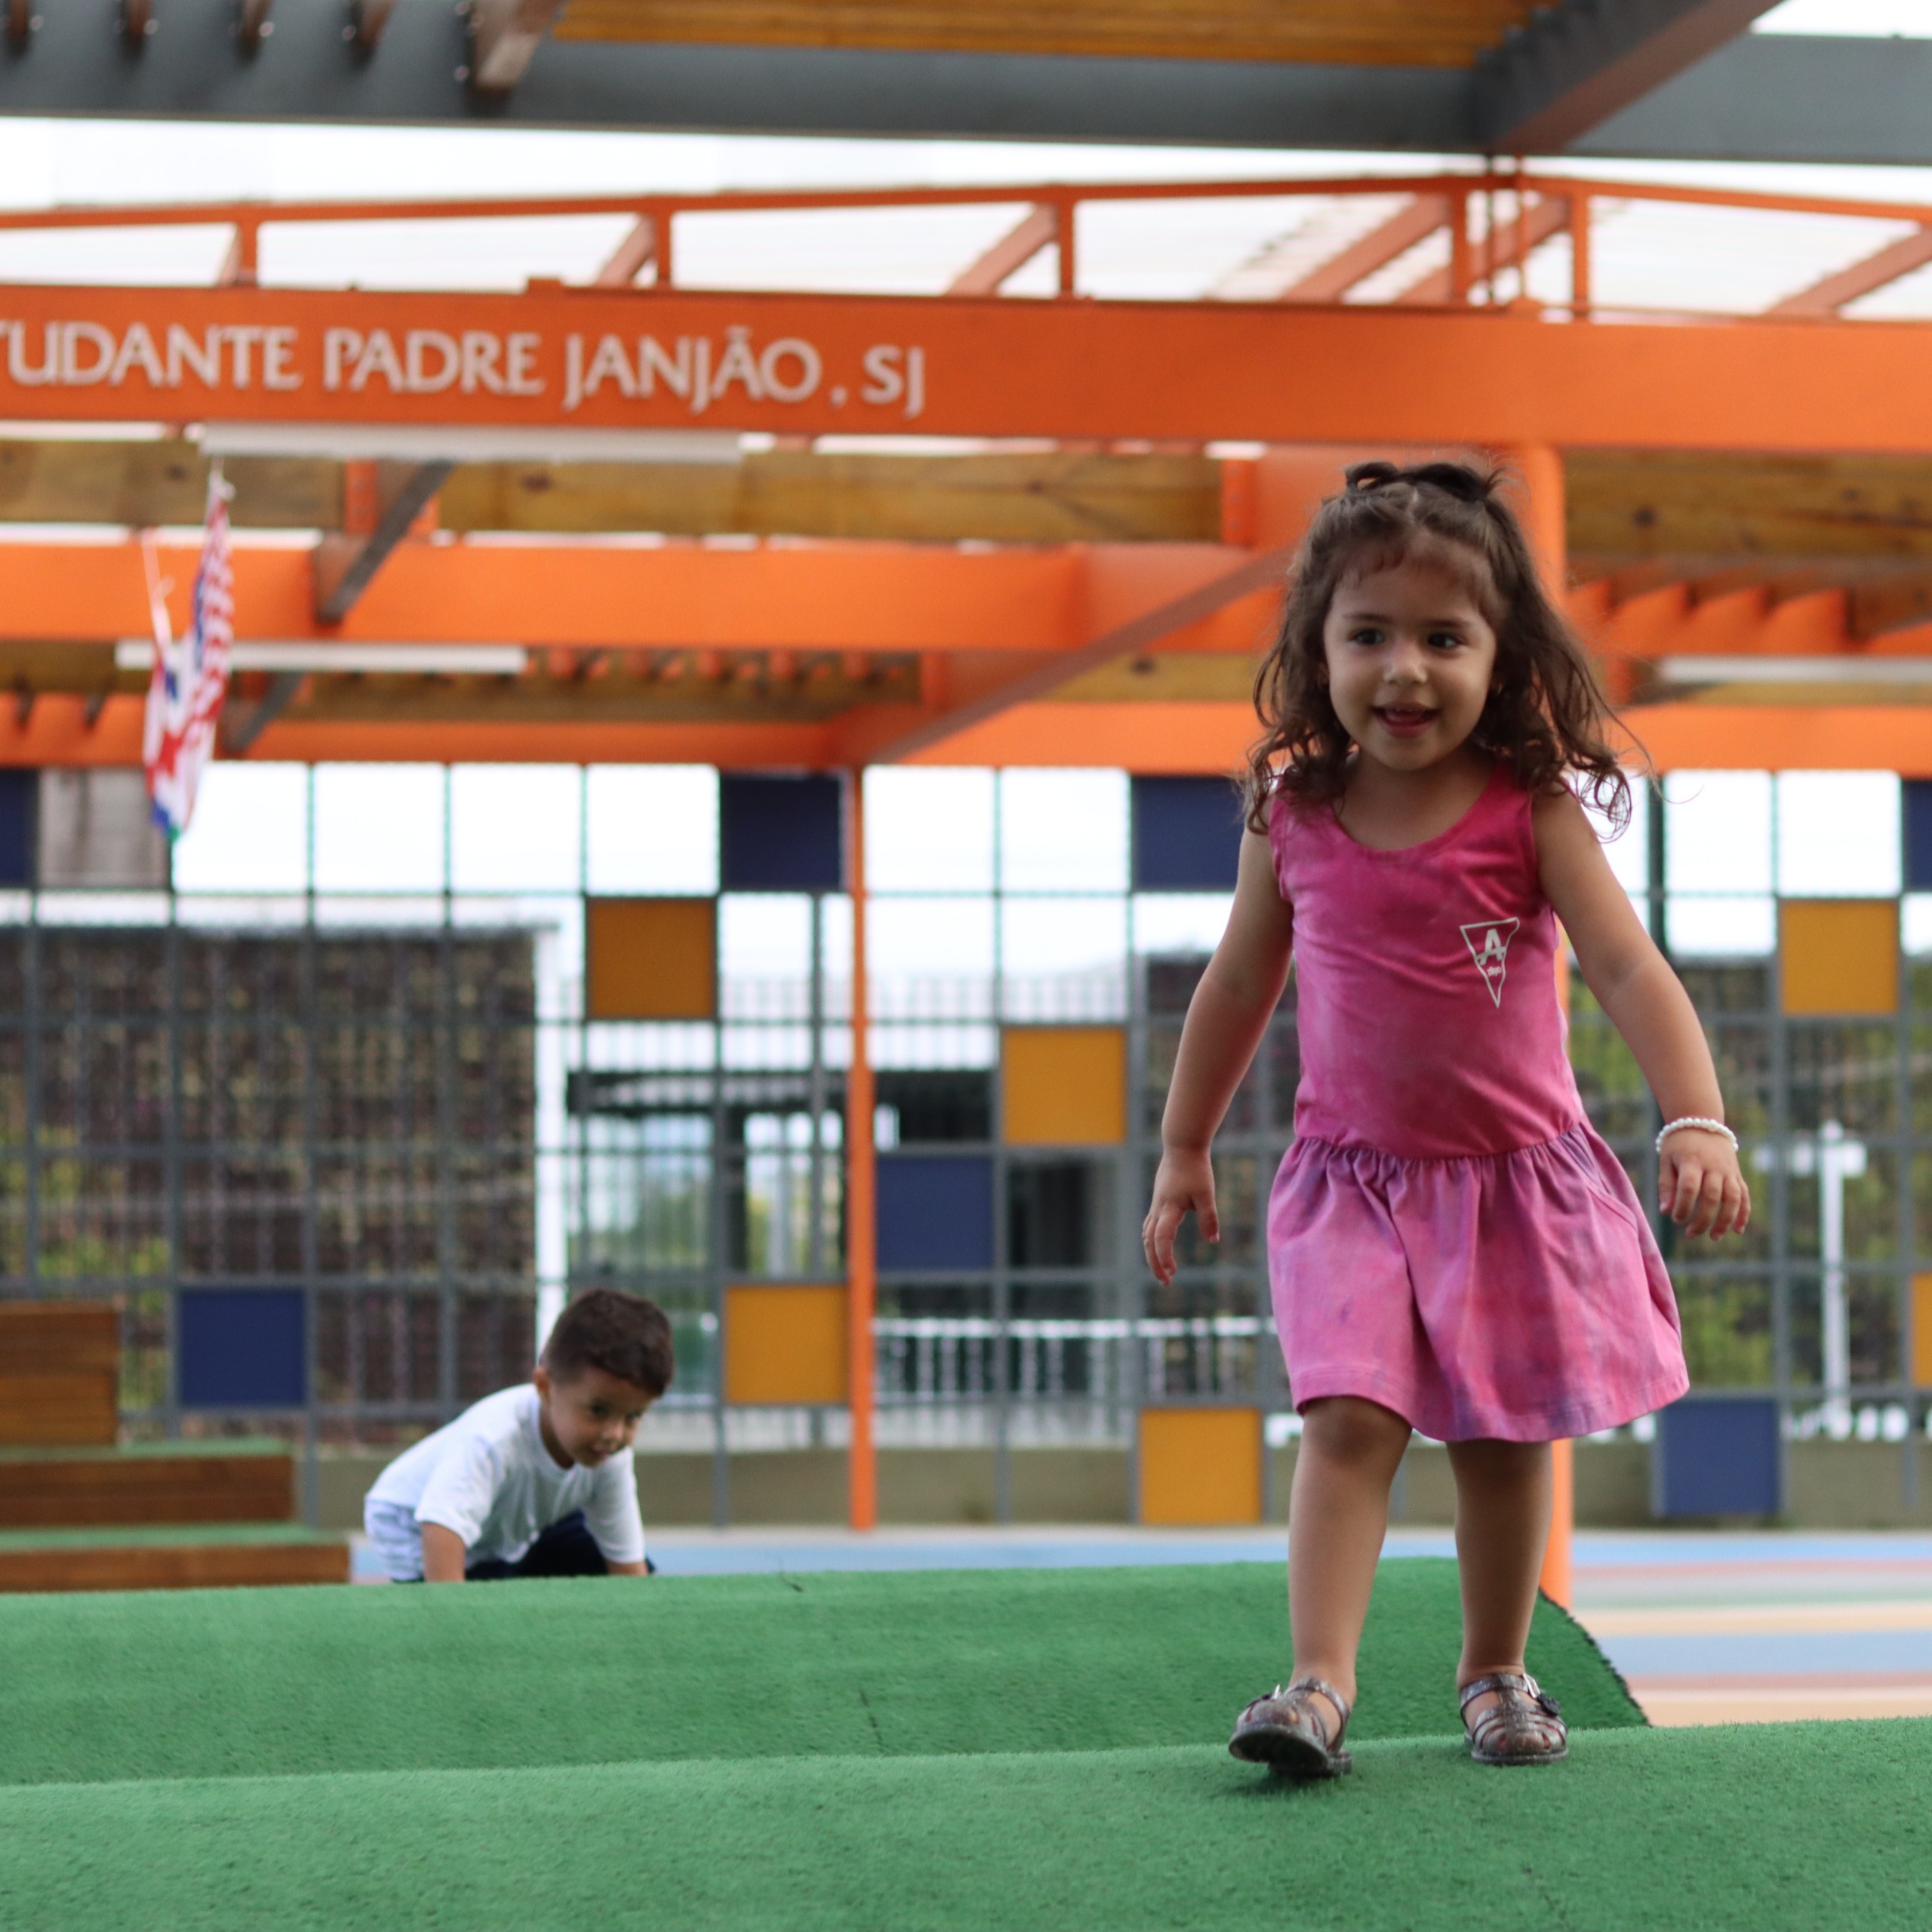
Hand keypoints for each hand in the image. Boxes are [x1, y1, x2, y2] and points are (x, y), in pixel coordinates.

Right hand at [1143, 1147, 1217, 1284]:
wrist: (1182, 1146)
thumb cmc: (1196, 1169)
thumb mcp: (1206, 1194)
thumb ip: (1209, 1218)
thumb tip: (1213, 1241)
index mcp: (1169, 1208)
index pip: (1162, 1238)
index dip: (1164, 1257)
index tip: (1173, 1273)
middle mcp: (1158, 1209)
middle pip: (1149, 1242)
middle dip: (1155, 1263)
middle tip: (1166, 1282)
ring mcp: (1156, 1204)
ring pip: (1147, 1234)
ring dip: (1152, 1253)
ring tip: (1162, 1269)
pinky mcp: (1159, 1200)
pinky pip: (1150, 1225)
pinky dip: (1152, 1240)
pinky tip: (1159, 1245)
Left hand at [1660, 1128, 1750, 1237]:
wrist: (1701, 1122)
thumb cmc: (1678, 1145)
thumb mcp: (1666, 1160)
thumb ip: (1666, 1185)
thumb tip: (1665, 1211)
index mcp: (1692, 1161)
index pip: (1690, 1187)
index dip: (1684, 1206)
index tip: (1676, 1219)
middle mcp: (1713, 1166)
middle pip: (1713, 1196)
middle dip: (1703, 1219)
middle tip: (1690, 1234)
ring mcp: (1728, 1170)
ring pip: (1733, 1198)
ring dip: (1725, 1220)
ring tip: (1714, 1237)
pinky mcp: (1737, 1174)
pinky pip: (1744, 1195)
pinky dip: (1743, 1213)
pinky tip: (1737, 1230)